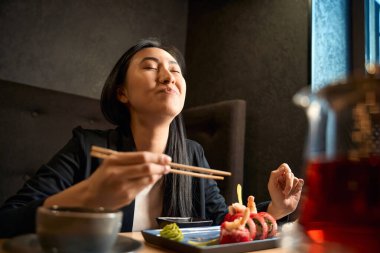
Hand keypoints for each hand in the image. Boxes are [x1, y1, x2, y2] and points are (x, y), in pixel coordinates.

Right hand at [44, 151, 170, 209]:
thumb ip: (129, 159)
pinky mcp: (127, 197)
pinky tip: (153, 179)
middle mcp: (118, 173)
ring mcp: (123, 187)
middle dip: (161, 166)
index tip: (166, 157)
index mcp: (114, 161)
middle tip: (168, 165)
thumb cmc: (103, 177)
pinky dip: (151, 183)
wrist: (90, 197)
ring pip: (148, 179)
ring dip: (158, 175)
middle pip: (147, 168)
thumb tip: (153, 158)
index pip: (141, 157)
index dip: (157, 157)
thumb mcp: (111, 163)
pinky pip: (143, 188)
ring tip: (162, 171)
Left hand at [267, 163, 303, 219]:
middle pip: (290, 173)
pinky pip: (301, 182)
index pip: (284, 166)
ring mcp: (292, 182)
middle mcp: (286, 178)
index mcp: (279, 175)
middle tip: (284, 192)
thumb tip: (283, 168)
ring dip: (291, 187)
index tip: (284, 176)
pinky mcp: (298, 187)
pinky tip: (297, 190)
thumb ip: (274, 175)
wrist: (283, 208)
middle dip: (288, 183)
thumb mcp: (271, 185)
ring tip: (287, 194)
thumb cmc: (275, 197)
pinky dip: (300, 185)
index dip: (286, 169)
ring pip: (296, 179)